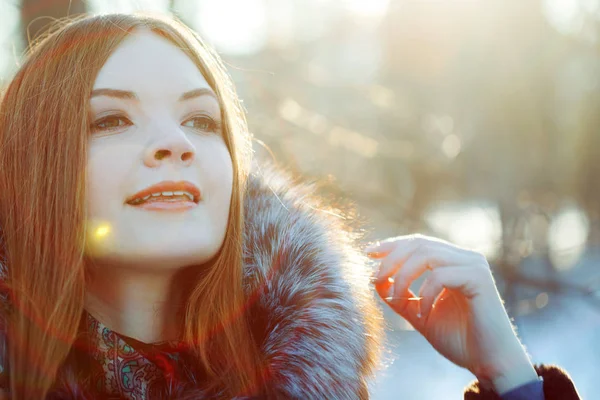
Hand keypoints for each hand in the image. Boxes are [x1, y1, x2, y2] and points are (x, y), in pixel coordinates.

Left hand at [366, 234, 537, 393]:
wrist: (489, 363)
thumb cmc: (459, 339)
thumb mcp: (418, 313)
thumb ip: (399, 296)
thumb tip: (374, 278)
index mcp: (452, 261)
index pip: (417, 242)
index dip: (391, 245)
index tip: (368, 253)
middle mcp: (464, 258)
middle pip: (418, 243)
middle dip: (391, 259)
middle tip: (375, 278)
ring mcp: (474, 265)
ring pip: (426, 255)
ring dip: (403, 276)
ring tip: (395, 298)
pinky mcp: (479, 279)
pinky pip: (440, 275)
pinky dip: (425, 294)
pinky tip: (422, 315)